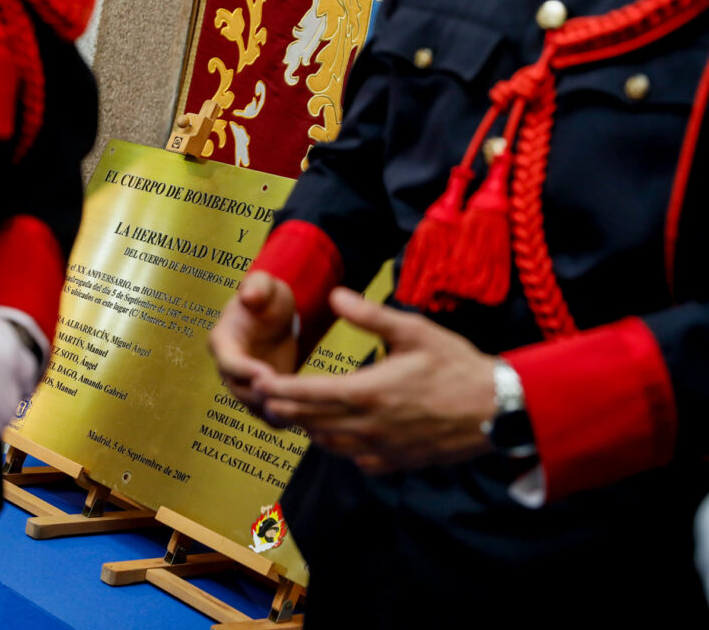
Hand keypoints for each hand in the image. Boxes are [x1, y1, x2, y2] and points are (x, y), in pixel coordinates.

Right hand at [209, 271, 298, 413]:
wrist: (274, 316)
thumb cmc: (267, 297)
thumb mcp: (264, 284)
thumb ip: (256, 287)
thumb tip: (249, 297)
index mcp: (223, 341)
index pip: (229, 361)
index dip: (246, 370)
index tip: (269, 374)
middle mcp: (228, 367)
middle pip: (240, 390)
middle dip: (262, 397)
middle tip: (286, 401)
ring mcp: (243, 384)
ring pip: (255, 406)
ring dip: (274, 413)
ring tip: (297, 417)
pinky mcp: (261, 395)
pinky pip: (270, 413)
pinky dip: (285, 419)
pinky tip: (306, 420)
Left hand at [256, 287, 495, 472]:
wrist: (497, 409)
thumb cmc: (456, 364)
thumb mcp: (413, 330)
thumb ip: (369, 315)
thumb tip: (334, 293)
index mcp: (367, 391)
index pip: (307, 394)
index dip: (278, 389)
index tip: (257, 383)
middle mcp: (368, 425)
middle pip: (310, 421)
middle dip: (284, 408)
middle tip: (265, 397)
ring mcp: (381, 448)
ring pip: (328, 443)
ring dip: (307, 428)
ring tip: (294, 412)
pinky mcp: (395, 462)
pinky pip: (354, 459)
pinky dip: (338, 446)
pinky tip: (336, 434)